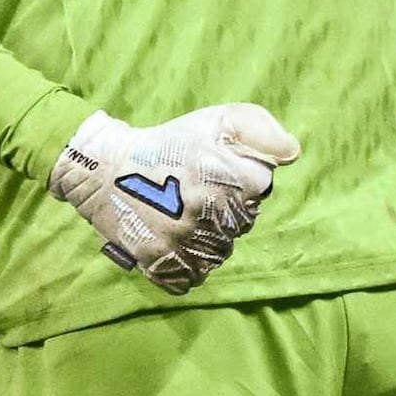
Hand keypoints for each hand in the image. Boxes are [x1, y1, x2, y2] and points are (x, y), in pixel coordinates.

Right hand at [49, 104, 301, 292]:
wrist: (103, 170)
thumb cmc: (166, 143)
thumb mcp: (217, 119)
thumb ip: (261, 130)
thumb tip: (291, 152)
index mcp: (237, 180)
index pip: (261, 184)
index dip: (239, 174)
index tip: (214, 168)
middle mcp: (218, 216)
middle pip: (243, 221)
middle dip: (226, 206)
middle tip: (195, 189)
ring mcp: (191, 244)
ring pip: (221, 251)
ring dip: (209, 235)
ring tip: (182, 212)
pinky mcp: (166, 266)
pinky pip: (194, 276)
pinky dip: (189, 262)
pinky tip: (177, 239)